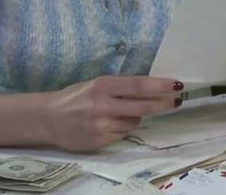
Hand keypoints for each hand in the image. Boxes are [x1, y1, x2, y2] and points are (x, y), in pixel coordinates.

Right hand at [44, 75, 182, 150]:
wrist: (48, 119)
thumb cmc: (76, 97)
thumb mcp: (96, 85)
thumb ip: (120, 88)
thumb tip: (151, 90)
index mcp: (103, 86)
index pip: (138, 85)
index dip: (159, 85)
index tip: (177, 85)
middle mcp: (103, 105)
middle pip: (142, 106)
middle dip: (163, 104)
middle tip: (177, 101)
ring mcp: (102, 125)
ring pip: (134, 122)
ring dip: (135, 117)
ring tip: (119, 112)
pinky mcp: (100, 140)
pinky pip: (123, 134)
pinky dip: (122, 128)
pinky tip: (110, 124)